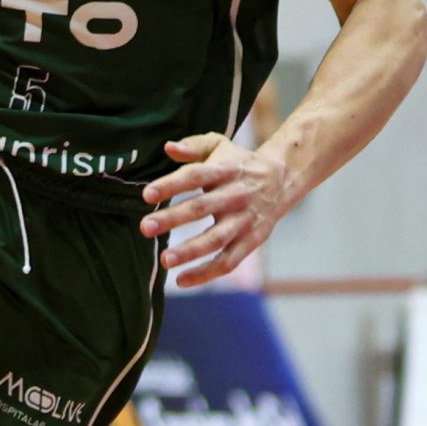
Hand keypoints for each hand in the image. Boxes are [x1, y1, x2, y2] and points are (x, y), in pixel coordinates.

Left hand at [139, 131, 287, 287]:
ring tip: (164, 260)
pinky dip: (206, 273)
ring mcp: (244, 220)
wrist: (282, 179)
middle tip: (144, 227)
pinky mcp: (251, 240)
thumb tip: (168, 147)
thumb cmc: (238, 163)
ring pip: (216, 239)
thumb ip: (193, 146)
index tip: (146, 195)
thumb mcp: (219, 146)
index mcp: (225, 170)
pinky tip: (181, 280)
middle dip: (172, 219)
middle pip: (201, 208)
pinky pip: (229, 261)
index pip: (195, 176)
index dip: (171, 185)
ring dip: (190, 251)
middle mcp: (235, 196)